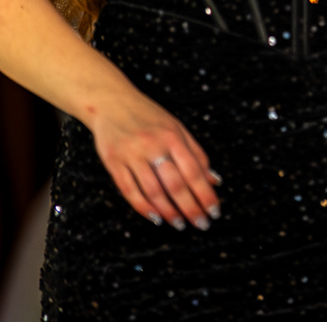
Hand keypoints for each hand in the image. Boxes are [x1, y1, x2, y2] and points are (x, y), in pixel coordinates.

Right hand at [89, 90, 220, 230]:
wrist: (111, 102)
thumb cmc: (149, 117)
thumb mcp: (177, 128)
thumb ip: (196, 153)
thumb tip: (214, 180)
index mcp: (173, 136)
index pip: (194, 171)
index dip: (206, 194)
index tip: (215, 211)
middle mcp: (154, 145)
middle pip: (176, 184)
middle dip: (190, 207)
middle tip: (201, 224)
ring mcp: (132, 154)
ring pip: (153, 191)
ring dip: (169, 211)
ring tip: (180, 224)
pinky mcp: (113, 162)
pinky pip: (130, 190)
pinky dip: (144, 207)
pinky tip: (156, 217)